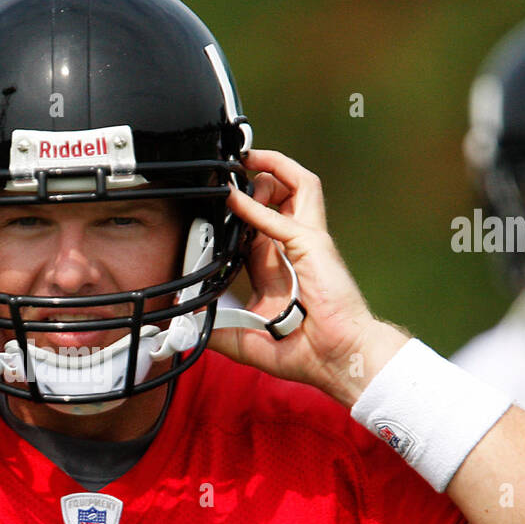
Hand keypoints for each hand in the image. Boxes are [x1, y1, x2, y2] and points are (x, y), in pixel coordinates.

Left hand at [208, 150, 407, 405]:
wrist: (339, 359)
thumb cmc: (307, 351)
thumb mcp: (246, 342)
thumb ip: (216, 331)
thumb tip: (185, 326)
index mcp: (281, 268)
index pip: (255, 229)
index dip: (237, 214)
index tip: (213, 205)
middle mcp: (296, 249)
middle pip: (280, 197)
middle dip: (256, 182)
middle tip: (226, 176)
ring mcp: (308, 242)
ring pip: (296, 187)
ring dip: (269, 172)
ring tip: (242, 164)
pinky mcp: (313, 245)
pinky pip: (283, 216)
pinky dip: (256, 206)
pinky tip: (234, 198)